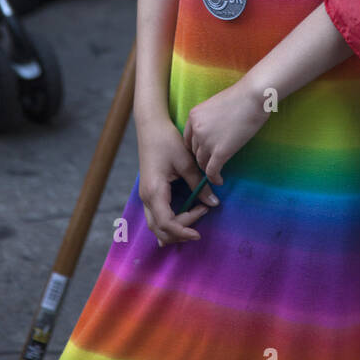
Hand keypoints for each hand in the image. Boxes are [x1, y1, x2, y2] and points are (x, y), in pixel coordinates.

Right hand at [137, 117, 219, 245]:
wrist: (151, 127)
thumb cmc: (167, 141)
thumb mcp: (186, 162)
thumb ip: (199, 185)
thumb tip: (214, 203)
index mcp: (154, 192)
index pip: (167, 223)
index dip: (183, 231)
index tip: (199, 232)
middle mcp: (146, 198)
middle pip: (159, 230)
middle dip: (180, 232)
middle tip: (201, 217)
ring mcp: (146, 196)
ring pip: (156, 226)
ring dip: (174, 229)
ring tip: (196, 215)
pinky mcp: (149, 193)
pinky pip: (156, 216)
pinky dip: (168, 224)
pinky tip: (183, 220)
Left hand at [182, 76, 268, 184]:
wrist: (253, 96)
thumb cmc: (241, 97)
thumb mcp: (216, 105)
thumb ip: (210, 118)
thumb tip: (214, 130)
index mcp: (193, 116)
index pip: (187, 139)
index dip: (195, 148)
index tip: (202, 153)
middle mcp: (196, 129)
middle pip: (194, 151)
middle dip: (201, 158)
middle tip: (210, 163)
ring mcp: (207, 141)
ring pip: (201, 162)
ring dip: (208, 168)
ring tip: (216, 172)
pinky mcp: (220, 151)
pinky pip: (211, 171)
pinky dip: (214, 178)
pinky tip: (220, 181)